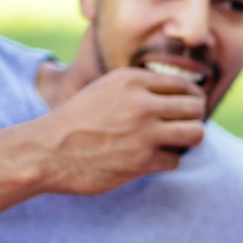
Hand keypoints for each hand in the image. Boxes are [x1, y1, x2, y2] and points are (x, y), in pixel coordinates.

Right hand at [37, 67, 206, 194]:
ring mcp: (144, 133)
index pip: (185, 85)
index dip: (191, 99)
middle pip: (197, 108)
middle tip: (183, 127)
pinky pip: (175, 161)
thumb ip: (141, 88)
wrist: (45, 151)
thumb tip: (185, 95)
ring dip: (189, 140)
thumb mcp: (106, 89)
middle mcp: (141, 103)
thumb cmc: (77, 121)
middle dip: (194, 119)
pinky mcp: (143, 161)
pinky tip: (148, 161)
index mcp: (132, 80)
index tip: (186, 110)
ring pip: (196, 133)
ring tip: (175, 143)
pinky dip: (165, 162)